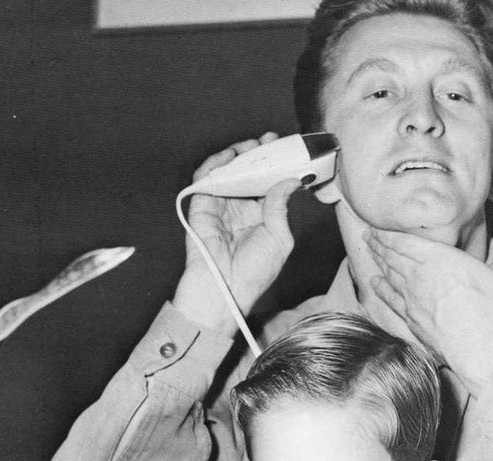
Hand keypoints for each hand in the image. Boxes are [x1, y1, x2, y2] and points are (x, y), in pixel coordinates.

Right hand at [173, 132, 300, 334]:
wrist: (226, 289)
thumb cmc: (254, 272)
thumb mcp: (279, 238)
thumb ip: (281, 207)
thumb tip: (290, 180)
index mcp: (261, 217)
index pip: (269, 184)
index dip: (277, 166)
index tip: (287, 149)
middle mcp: (241, 209)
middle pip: (249, 173)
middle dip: (259, 154)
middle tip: (270, 140)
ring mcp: (221, 206)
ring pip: (228, 172)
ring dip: (239, 155)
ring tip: (251, 145)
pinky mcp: (202, 207)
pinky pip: (205, 180)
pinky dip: (214, 165)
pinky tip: (228, 155)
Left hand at [364, 227, 492, 383]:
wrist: (483, 351)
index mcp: (442, 259)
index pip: (406, 242)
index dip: (389, 235)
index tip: (379, 229)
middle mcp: (421, 277)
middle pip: (394, 257)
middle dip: (380, 245)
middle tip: (370, 238)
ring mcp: (413, 301)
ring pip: (390, 276)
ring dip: (379, 263)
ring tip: (371, 254)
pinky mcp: (413, 322)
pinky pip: (391, 300)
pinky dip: (382, 289)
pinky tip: (375, 283)